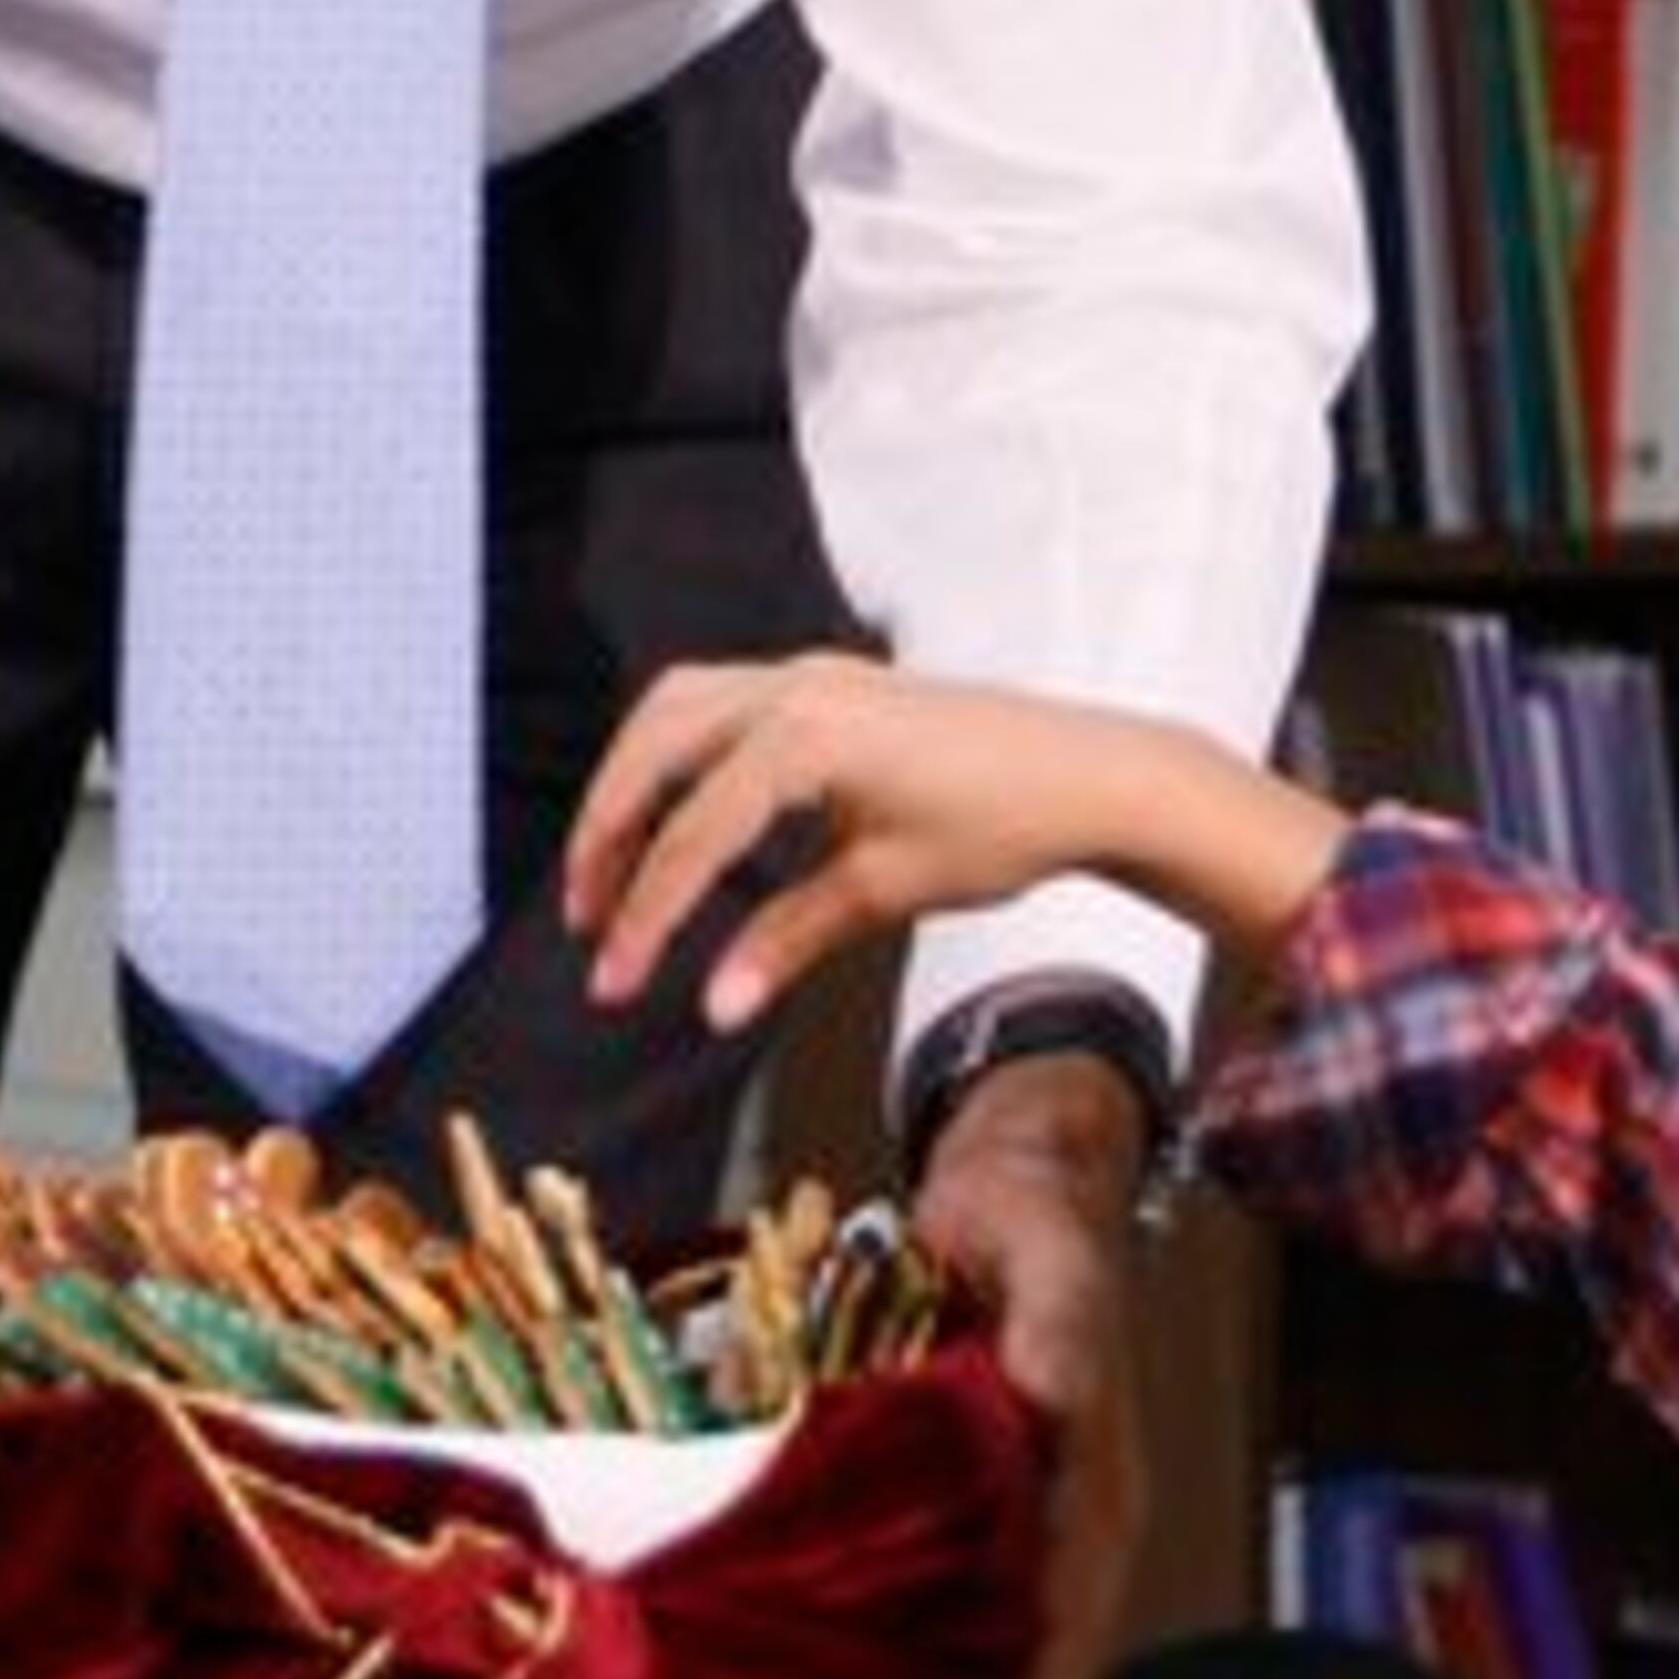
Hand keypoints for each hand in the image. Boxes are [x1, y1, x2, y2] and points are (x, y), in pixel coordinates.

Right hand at [565, 652, 1168, 1026]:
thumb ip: (787, 941)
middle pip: (653, 748)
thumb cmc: (1004, 825)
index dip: (645, 915)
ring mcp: (810, 674)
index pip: (692, 836)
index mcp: (803, 738)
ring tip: (616, 865)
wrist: (1091, 774)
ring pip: (676, 709)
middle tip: (588, 915)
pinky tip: (682, 813)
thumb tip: (714, 1003)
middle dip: (608, 832)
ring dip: (634, 782)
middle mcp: (793, 687)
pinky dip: (680, 755)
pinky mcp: (828, 682)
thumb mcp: (886, 892)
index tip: (613, 978)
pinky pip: (721, 702)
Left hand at [906, 1050, 1153, 1678]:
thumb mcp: (1046, 1257)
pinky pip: (945, 1658)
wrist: (1019, 1185)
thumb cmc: (1029, 1224)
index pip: (1064, 1652)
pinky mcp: (966, 1545)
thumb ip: (1059, 1326)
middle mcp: (1062, 1553)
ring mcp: (1017, 1557)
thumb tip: (1057, 1395)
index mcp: (1091, 1506)